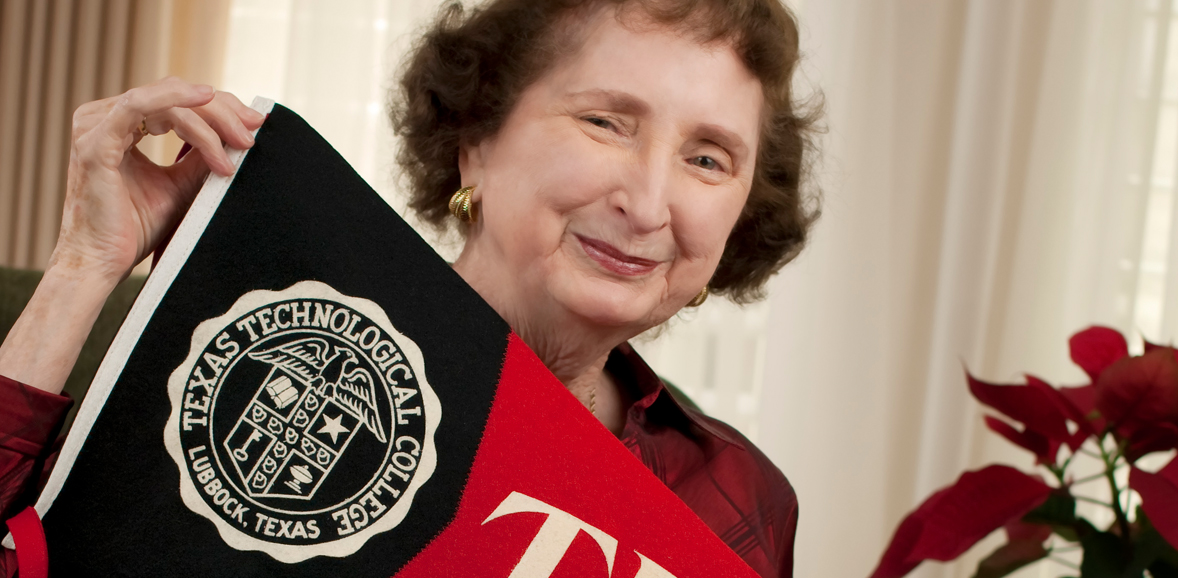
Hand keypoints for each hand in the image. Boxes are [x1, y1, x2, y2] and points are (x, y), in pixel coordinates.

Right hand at [52, 76, 264, 282]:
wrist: (102, 262)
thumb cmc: (134, 228)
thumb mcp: (180, 186)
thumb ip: (201, 158)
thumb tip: (237, 136)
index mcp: (121, 125)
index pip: (176, 102)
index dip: (219, 109)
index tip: (254, 125)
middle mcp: (105, 118)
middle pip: (174, 96)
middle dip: (222, 112)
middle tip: (252, 132)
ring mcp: (97, 127)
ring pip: (166, 102)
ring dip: (210, 120)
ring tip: (240, 142)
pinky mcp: (95, 142)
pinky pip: (138, 106)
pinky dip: (175, 100)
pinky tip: (206, 99)